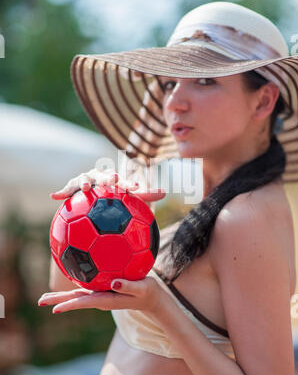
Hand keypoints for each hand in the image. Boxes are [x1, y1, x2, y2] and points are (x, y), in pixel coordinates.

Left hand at [38, 277, 164, 315]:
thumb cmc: (148, 292)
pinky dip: (72, 288)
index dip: (70, 304)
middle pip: (76, 299)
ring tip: (44, 298)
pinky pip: (84, 289)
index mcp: (107, 300)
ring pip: (77, 295)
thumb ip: (129, 286)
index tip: (55, 310)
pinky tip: (65, 283)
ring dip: (61, 297)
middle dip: (58, 301)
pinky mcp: (102, 290)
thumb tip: (114, 283)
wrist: (151, 298)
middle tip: (40, 301)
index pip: (85, 302)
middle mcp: (100, 299)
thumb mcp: (143, 289)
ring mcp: (100, 295)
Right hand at [50, 168, 165, 204]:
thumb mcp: (128, 198)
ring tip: (84, 187)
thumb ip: (145, 196)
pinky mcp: (72, 186)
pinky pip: (66, 189)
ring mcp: (86, 180)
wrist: (95, 195)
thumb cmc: (114, 196)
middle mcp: (100, 177)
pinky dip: (61, 192)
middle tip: (113, 180)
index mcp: (114, 180)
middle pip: (104, 176)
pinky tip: (54, 196)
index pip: (123, 182)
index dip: (129, 184)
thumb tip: (165, 192)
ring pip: (84, 179)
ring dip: (84, 182)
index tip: (136, 187)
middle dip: (108, 177)